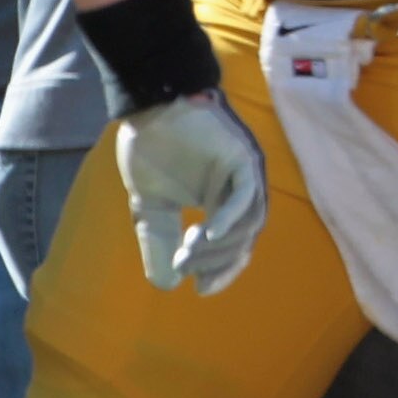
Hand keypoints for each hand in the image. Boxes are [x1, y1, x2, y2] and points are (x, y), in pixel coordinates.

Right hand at [112, 91, 268, 294]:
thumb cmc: (151, 152)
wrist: (148, 108)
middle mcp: (239, 192)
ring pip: (249, 221)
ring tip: (188, 250)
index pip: (236, 248)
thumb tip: (168, 285)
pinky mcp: (242, 157)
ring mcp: (244, 174)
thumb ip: (160, 243)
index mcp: (222, 205)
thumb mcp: (151, 209)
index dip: (223, 272)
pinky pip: (247, 193)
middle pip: (244, 240)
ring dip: (220, 244)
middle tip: (184, 263)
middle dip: (216, 260)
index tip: (201, 289)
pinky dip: (230, 217)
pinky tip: (208, 234)